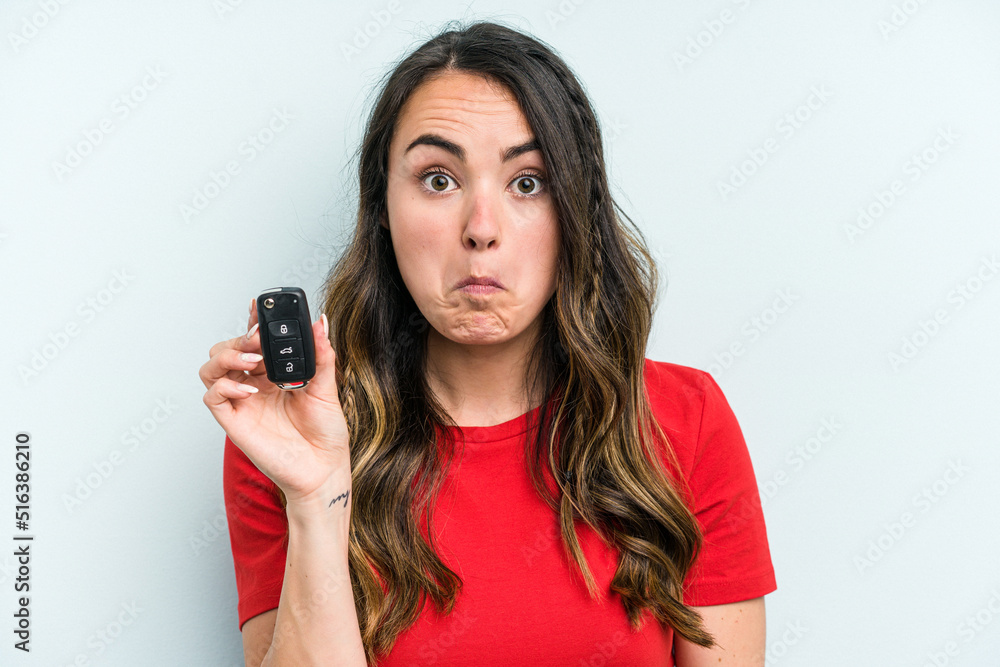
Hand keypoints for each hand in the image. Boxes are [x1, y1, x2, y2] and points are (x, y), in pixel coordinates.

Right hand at [200, 298, 350, 504]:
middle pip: (225, 349)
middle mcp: (253, 384)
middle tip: (258, 340)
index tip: (259, 304)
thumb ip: (322, 354)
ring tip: (252, 360)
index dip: (251, 320)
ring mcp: (241, 403)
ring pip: (210, 368)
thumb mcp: (328, 387)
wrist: (324, 469)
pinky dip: (226, 386)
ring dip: (227, 357)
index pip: (253, 340)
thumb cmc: (325, 433)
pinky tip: (250, 389)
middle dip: (238, 339)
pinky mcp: (234, 422)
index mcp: (273, 373)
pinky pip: (213, 397)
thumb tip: (321, 322)